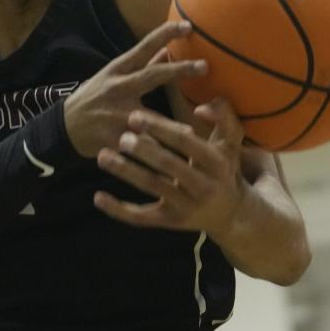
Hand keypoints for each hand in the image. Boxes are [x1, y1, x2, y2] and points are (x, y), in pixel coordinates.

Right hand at [63, 21, 206, 158]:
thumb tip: (166, 49)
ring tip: (189, 133)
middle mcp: (117, 88)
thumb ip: (140, 66)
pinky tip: (168, 166)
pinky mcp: (111, 138)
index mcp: (118, 70)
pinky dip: (152, 155)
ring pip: (147, 120)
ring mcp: (114, 114)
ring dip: (169, 127)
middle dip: (179, 70)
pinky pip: (137, 147)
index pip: (144, 47)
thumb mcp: (112, 77)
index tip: (188, 25)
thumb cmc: (94, 98)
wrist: (62, 127)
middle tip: (204, 66)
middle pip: (152, 76)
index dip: (165, 34)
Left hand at [93, 98, 249, 233]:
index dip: (160, 128)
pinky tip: (98, 197)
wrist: (231, 212)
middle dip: (142, 150)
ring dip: (125, 172)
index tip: (135, 115)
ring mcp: (185, 206)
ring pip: (152, 188)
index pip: (185, 141)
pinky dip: (118, 210)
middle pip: (167, 165)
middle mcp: (202, 186)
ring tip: (102, 156)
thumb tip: (200, 108)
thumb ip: (223, 117)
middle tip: (120, 137)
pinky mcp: (170, 222)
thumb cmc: (224, 168)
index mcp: (216, 162)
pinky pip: (141, 217)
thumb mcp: (231, 142)